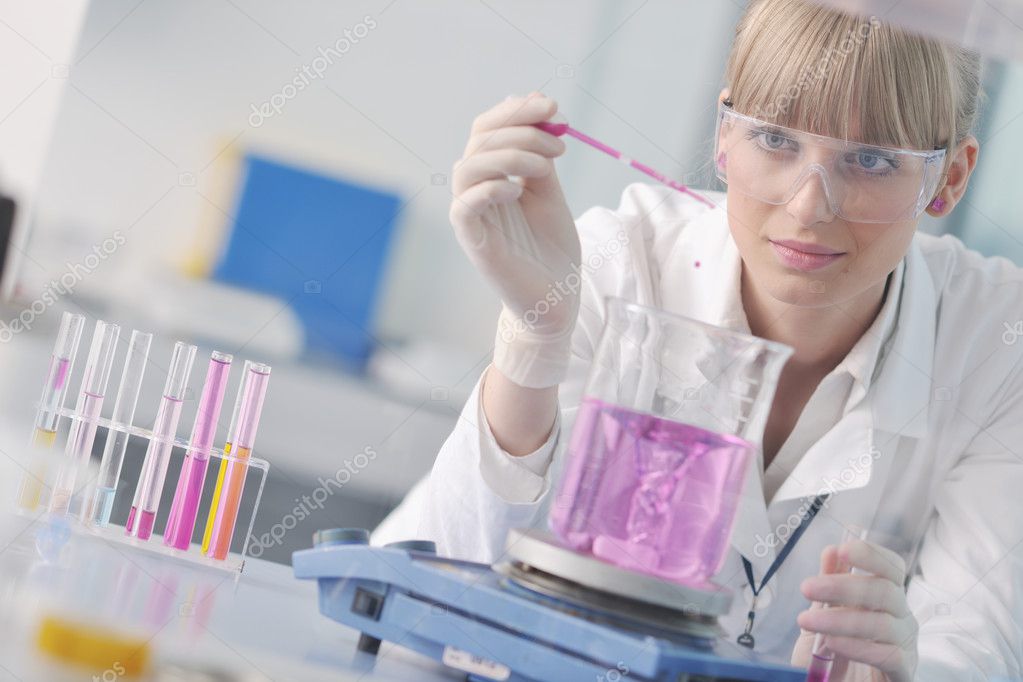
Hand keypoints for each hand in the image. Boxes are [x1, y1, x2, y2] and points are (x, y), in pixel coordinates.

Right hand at [450, 93, 580, 387]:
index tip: (552, 107)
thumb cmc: (550, 246)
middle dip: (521, 131)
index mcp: (492, 174)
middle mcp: (476, 191)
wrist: (556, 296)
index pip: (488, 129)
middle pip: (479, 141)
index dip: (515, 111)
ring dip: (509, 156)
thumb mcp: (550, 190)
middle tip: (559, 145)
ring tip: (545, 168)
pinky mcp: (473, 241)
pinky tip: (517, 191)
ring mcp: (472, 216)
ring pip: (469, 167)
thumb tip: (537, 106)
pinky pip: (465, 206)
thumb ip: (540, 155)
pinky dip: (489, 189)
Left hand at [791, 540, 918, 681]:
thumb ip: (830, 585)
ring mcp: (906, 646)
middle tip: (807, 588)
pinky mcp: (904, 673)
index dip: (871, 555)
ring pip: (883, 623)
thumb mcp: (825, 615)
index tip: (842, 550)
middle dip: (843, 586)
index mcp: (886, 599)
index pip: (892, 568)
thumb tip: (831, 551)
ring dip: (840, 619)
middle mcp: (902, 618)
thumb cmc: (837, 652)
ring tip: (807, 621)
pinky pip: (888, 655)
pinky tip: (832, 643)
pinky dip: (858, 647)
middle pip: (885, 591)